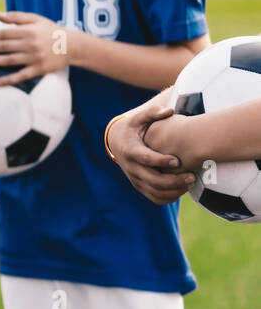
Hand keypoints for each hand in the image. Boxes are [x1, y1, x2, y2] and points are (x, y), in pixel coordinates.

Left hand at [0, 11, 71, 86]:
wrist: (72, 45)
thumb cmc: (50, 30)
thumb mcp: (35, 19)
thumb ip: (15, 17)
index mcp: (28, 31)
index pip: (4, 33)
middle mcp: (30, 44)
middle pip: (4, 46)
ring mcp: (34, 58)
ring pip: (10, 60)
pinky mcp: (39, 69)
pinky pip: (21, 76)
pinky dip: (9, 80)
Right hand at [107, 88, 195, 203]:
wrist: (116, 143)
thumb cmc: (133, 129)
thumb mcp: (138, 118)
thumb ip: (152, 113)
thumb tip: (169, 110)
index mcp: (131, 150)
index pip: (145, 158)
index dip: (160, 161)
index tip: (177, 160)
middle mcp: (131, 167)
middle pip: (152, 180)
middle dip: (173, 181)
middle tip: (192, 176)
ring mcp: (135, 179)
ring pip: (155, 192)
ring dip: (174, 191)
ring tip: (190, 183)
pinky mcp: (139, 186)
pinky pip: (155, 198)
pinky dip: (169, 197)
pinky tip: (182, 190)